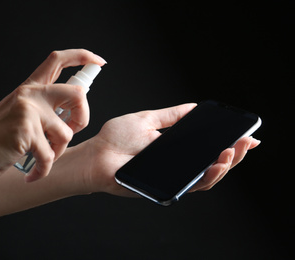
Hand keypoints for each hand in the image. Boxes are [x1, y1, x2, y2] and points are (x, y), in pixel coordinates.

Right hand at [0, 49, 105, 181]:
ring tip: (42, 158)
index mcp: (30, 88)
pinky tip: (33, 174)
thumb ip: (43, 108)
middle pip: (77, 94)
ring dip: (58, 152)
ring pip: (66, 133)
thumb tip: (73, 114)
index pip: (58, 60)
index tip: (98, 63)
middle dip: (83, 117)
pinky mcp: (25, 131)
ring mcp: (28, 111)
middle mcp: (30, 94)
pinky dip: (44, 170)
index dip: (82, 57)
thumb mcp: (20, 114)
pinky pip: (50, 156)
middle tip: (71, 131)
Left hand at [78, 103, 259, 196]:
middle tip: (245, 142)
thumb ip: (171, 116)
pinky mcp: (166, 188)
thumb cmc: (115, 139)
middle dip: (234, 153)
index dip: (228, 142)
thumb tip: (194, 107)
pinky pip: (192, 186)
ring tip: (232, 151)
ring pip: (207, 177)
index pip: (207, 146)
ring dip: (225, 165)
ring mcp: (172, 177)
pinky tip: (216, 164)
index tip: (246, 134)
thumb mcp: (147, 119)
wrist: (97, 156)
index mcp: (174, 147)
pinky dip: (208, 176)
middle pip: (212, 162)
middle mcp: (177, 163)